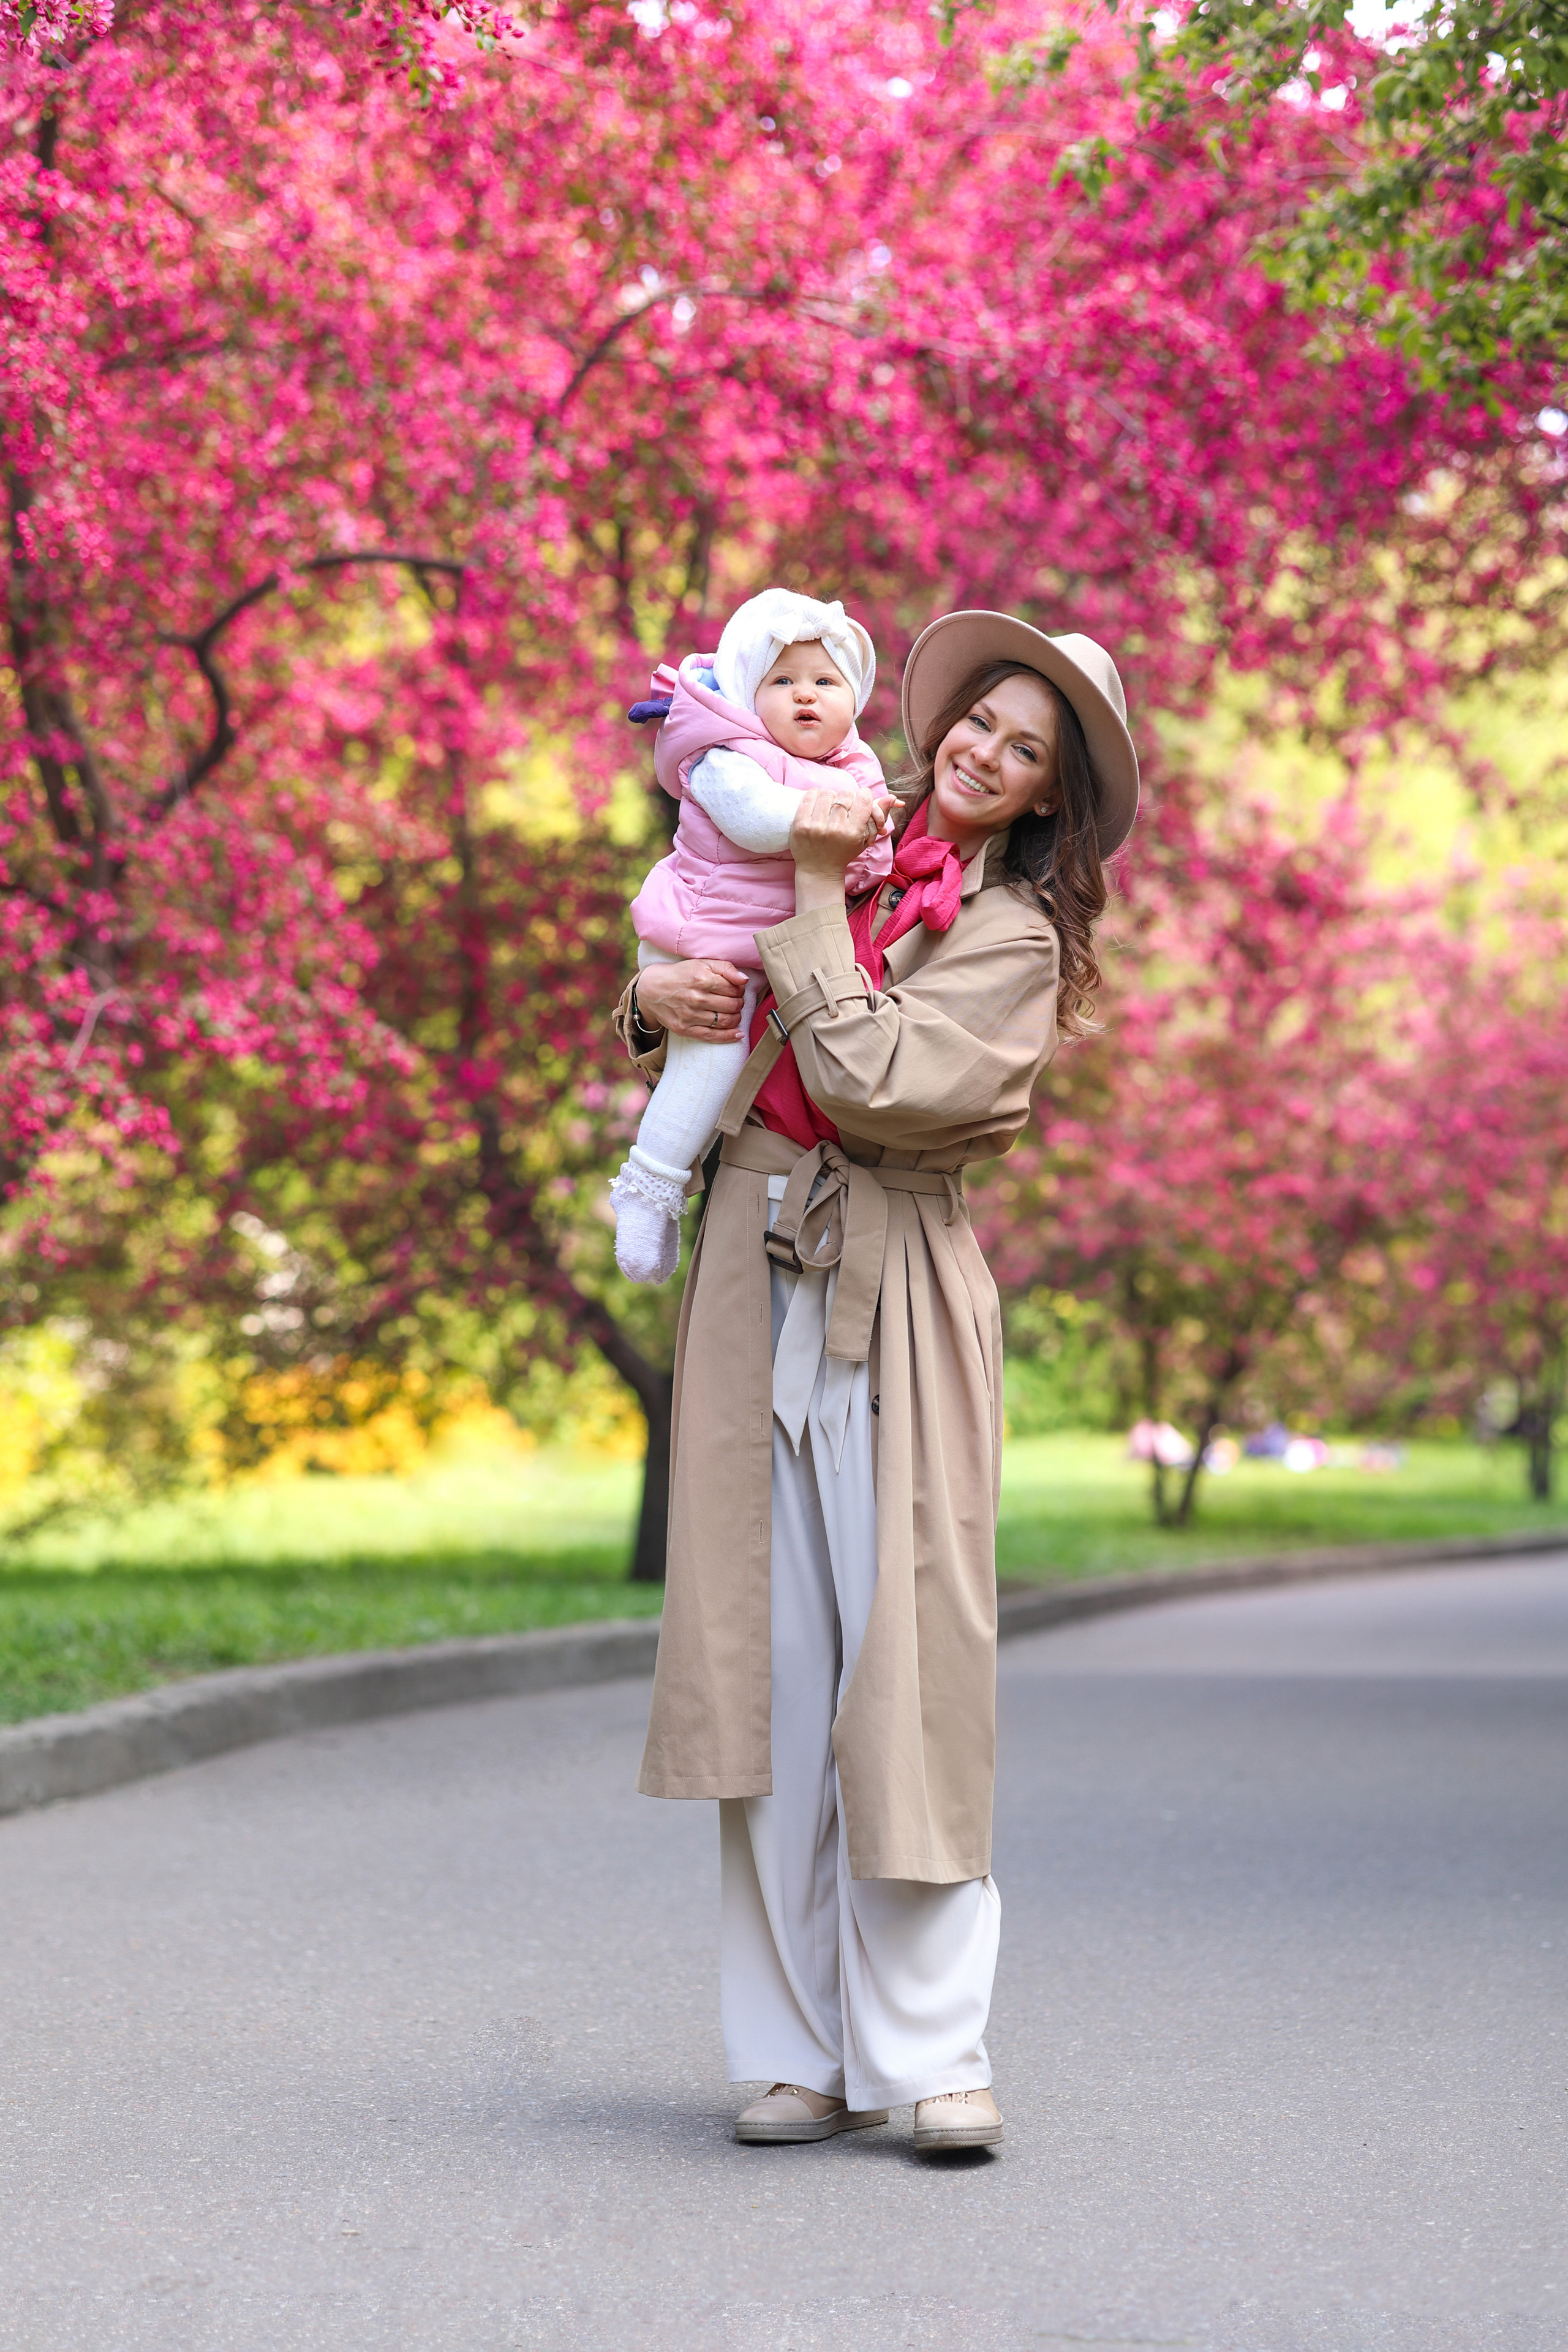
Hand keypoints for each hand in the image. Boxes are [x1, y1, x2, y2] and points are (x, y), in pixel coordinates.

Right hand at [633, 958, 749, 1042]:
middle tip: (736, 1001)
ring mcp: (690, 1015)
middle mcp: (696, 998)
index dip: (739, 990)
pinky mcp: (684, 1029)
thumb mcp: (702, 963)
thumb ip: (725, 968)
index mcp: (702, 979)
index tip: (736, 990)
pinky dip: (729, 1037)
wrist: (651, 989)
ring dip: (736, 1018)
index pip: (734, 989)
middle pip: (732, 1005)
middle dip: (739, 1004)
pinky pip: (712, 1036)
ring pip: (725, 1021)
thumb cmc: (681, 974)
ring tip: (734, 1013)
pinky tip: (738, 1034)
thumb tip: (744, 980)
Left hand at [790, 786, 898, 913]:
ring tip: (830, 809)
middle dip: (847, 799)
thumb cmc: (844, 853)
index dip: (864, 797)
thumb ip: (878, 816)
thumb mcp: (864, 838)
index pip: (864, 797)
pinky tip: (819, 805)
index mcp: (853, 832)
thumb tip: (893, 797)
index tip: (860, 803)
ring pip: (828, 793)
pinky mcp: (800, 824)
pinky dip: (816, 796)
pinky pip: (810, 795)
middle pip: (846, 794)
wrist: (819, 871)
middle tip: (844, 810)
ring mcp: (816, 826)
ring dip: (831, 797)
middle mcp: (835, 829)